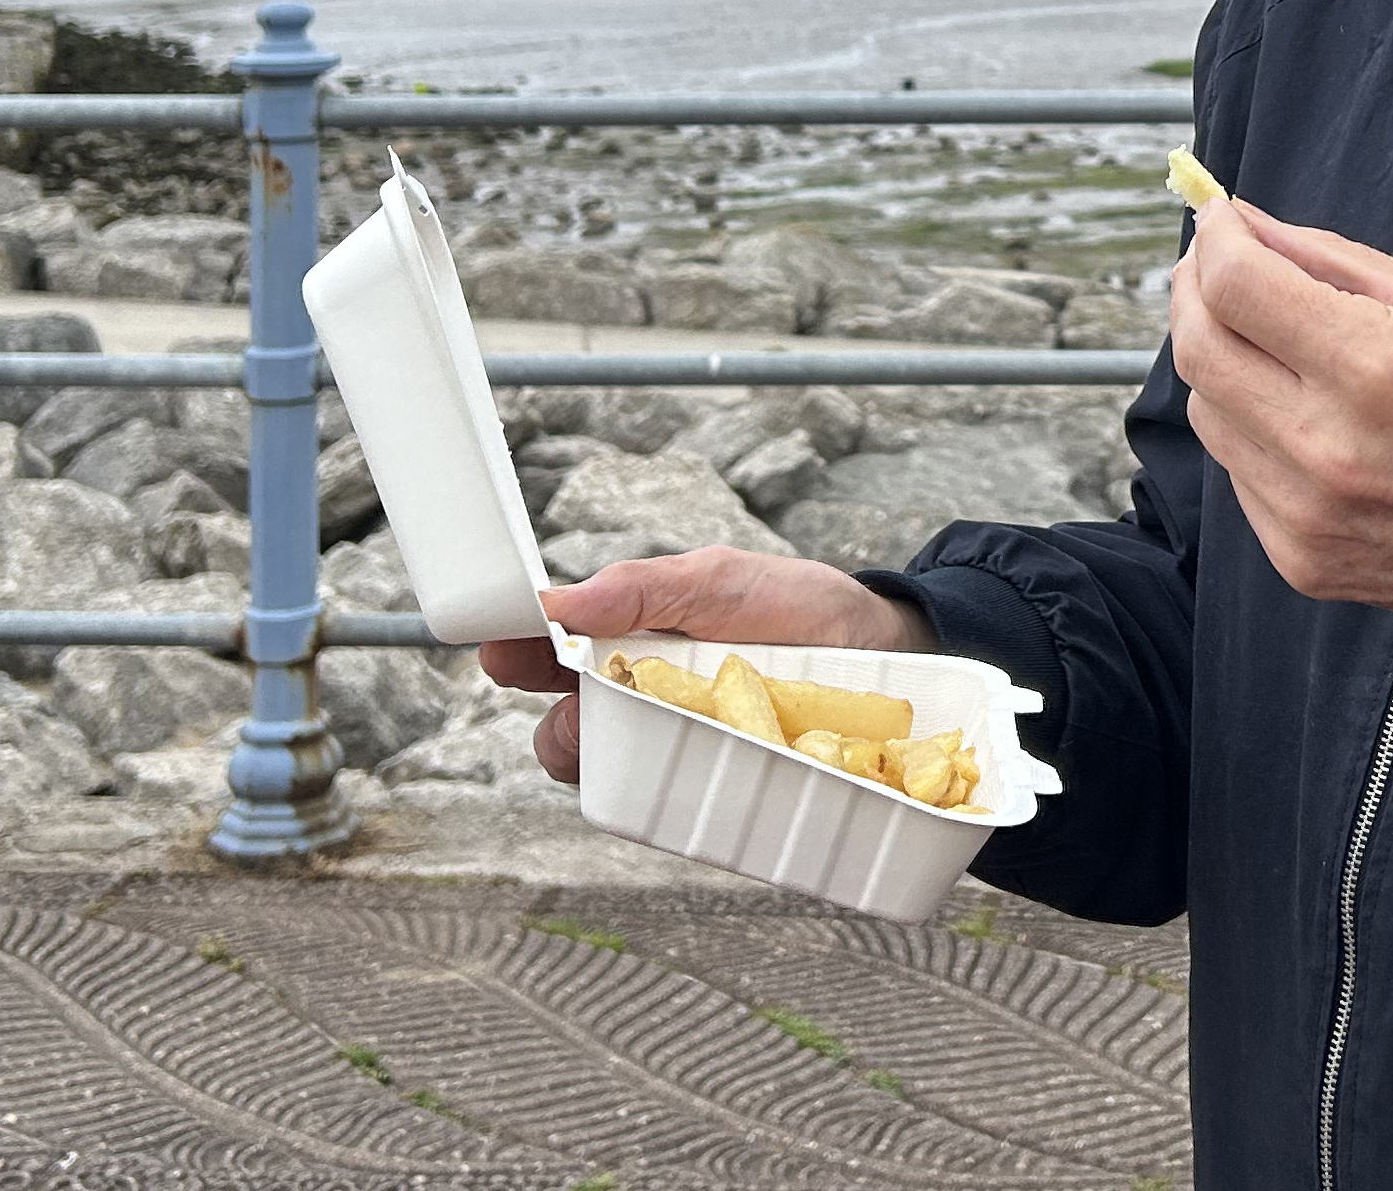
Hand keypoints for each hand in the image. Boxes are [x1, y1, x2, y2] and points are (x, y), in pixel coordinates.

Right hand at [478, 546, 933, 784]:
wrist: (892, 648)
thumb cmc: (799, 607)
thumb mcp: (721, 580)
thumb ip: (643, 588)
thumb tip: (562, 601)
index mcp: (629, 640)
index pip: (548, 656)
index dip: (515, 656)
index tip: (500, 653)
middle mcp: (643, 700)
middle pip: (567, 733)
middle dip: (563, 731)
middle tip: (583, 713)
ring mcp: (681, 749)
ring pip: (614, 776)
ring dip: (617, 767)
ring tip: (657, 740)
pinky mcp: (722, 789)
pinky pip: (677, 811)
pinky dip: (675, 805)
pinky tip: (698, 787)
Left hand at [1171, 198, 1392, 617]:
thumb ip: (1324, 257)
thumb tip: (1241, 222)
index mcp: (1371, 362)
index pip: (1235, 284)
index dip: (1214, 238)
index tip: (1219, 219)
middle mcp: (1326, 441)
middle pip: (1196, 348)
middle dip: (1191, 290)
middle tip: (1211, 267)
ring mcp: (1306, 509)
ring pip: (1206, 411)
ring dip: (1219, 363)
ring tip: (1266, 346)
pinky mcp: (1299, 558)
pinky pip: (1236, 474)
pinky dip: (1250, 431)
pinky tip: (1298, 420)